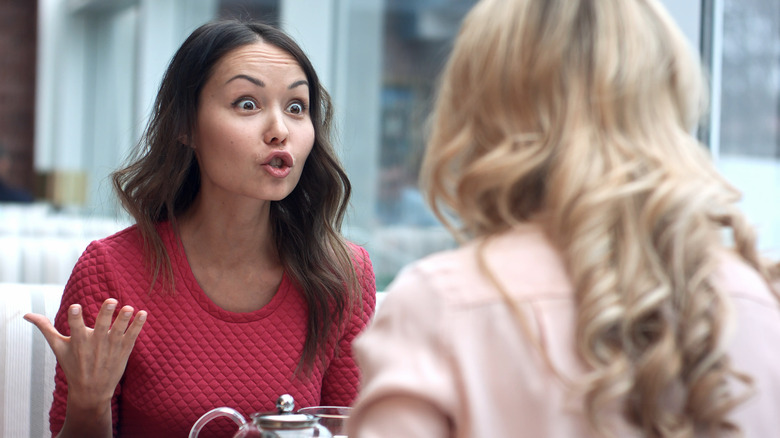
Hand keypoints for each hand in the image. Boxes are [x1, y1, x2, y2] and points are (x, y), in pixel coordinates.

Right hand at [24, 298, 146, 410]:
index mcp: (78, 342)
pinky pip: (132, 336)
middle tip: (112, 300)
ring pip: (119, 331)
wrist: (91, 391)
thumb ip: (46, 328)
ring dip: (125, 319)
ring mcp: (111, 347)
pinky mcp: (124, 351)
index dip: (75, 317)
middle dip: (106, 314)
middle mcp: (95, 344)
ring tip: (130, 307)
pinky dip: (138, 326)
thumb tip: (27, 314)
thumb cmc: (73, 366)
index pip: (75, 327)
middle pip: (102, 327)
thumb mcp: (58, 348)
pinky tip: (144, 313)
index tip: (75, 306)